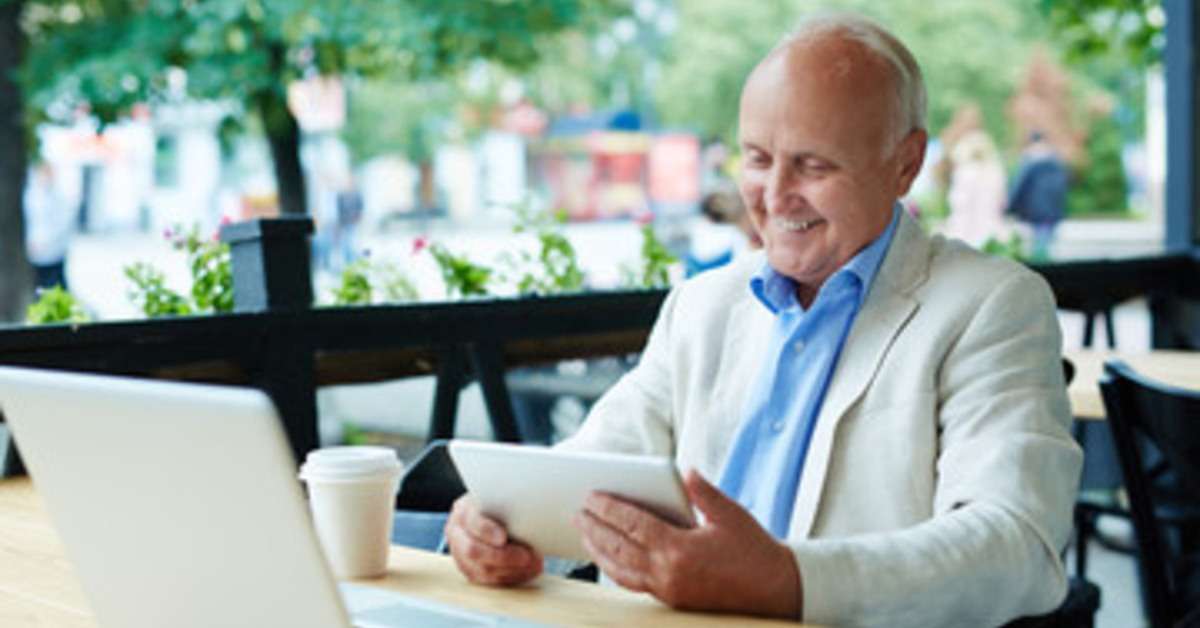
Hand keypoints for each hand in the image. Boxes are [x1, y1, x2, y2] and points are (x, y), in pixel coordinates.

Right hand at [445, 494, 542, 585]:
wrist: (490, 516)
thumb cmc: (501, 505)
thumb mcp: (501, 497)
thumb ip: (509, 503)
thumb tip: (532, 511)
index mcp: (463, 511)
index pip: (472, 521)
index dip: (487, 530)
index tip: (504, 537)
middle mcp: (457, 533)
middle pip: (472, 550)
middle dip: (503, 556)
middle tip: (527, 556)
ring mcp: (460, 555)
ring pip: (482, 570)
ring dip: (512, 570)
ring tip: (534, 564)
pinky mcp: (470, 571)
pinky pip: (489, 581)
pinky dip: (511, 577)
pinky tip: (528, 571)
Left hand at [573, 469, 801, 617]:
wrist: (775, 589)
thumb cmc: (754, 549)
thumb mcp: (730, 514)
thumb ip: (703, 492)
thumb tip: (684, 471)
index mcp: (680, 549)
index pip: (633, 525)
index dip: (609, 509)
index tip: (591, 496)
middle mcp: (668, 573)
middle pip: (619, 548)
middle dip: (595, 528)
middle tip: (577, 511)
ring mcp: (668, 589)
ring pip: (620, 570)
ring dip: (599, 550)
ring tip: (584, 532)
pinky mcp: (672, 599)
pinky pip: (633, 583)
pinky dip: (615, 568)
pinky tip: (607, 556)